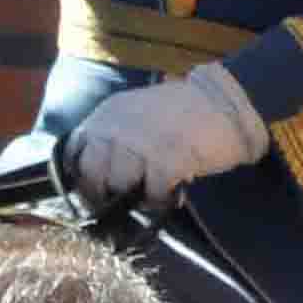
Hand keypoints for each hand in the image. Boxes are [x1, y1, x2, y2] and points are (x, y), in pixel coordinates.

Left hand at [59, 64, 267, 208]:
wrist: (227, 103)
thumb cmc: (181, 114)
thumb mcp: (135, 115)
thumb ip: (113, 138)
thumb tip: (95, 177)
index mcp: (107, 114)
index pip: (74, 152)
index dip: (84, 177)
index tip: (99, 189)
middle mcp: (117, 126)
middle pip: (92, 174)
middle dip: (107, 191)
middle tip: (129, 194)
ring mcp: (140, 143)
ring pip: (120, 185)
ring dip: (138, 195)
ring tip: (157, 190)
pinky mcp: (166, 159)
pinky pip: (153, 194)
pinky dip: (164, 199)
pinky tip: (175, 193)